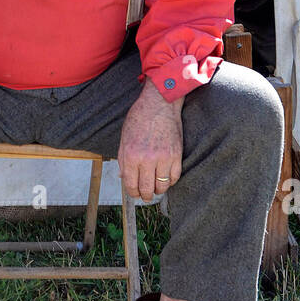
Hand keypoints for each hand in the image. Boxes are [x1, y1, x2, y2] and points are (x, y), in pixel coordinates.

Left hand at [118, 83, 182, 201]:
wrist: (159, 104)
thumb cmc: (139, 118)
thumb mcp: (124, 138)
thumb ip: (123, 160)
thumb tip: (124, 178)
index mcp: (130, 155)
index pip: (131, 184)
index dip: (133, 193)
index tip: (135, 194)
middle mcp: (146, 159)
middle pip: (146, 189)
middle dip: (145, 195)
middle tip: (146, 196)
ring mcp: (162, 158)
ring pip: (162, 186)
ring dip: (158, 190)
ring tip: (156, 188)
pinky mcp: (176, 155)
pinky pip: (174, 177)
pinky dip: (170, 182)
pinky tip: (166, 179)